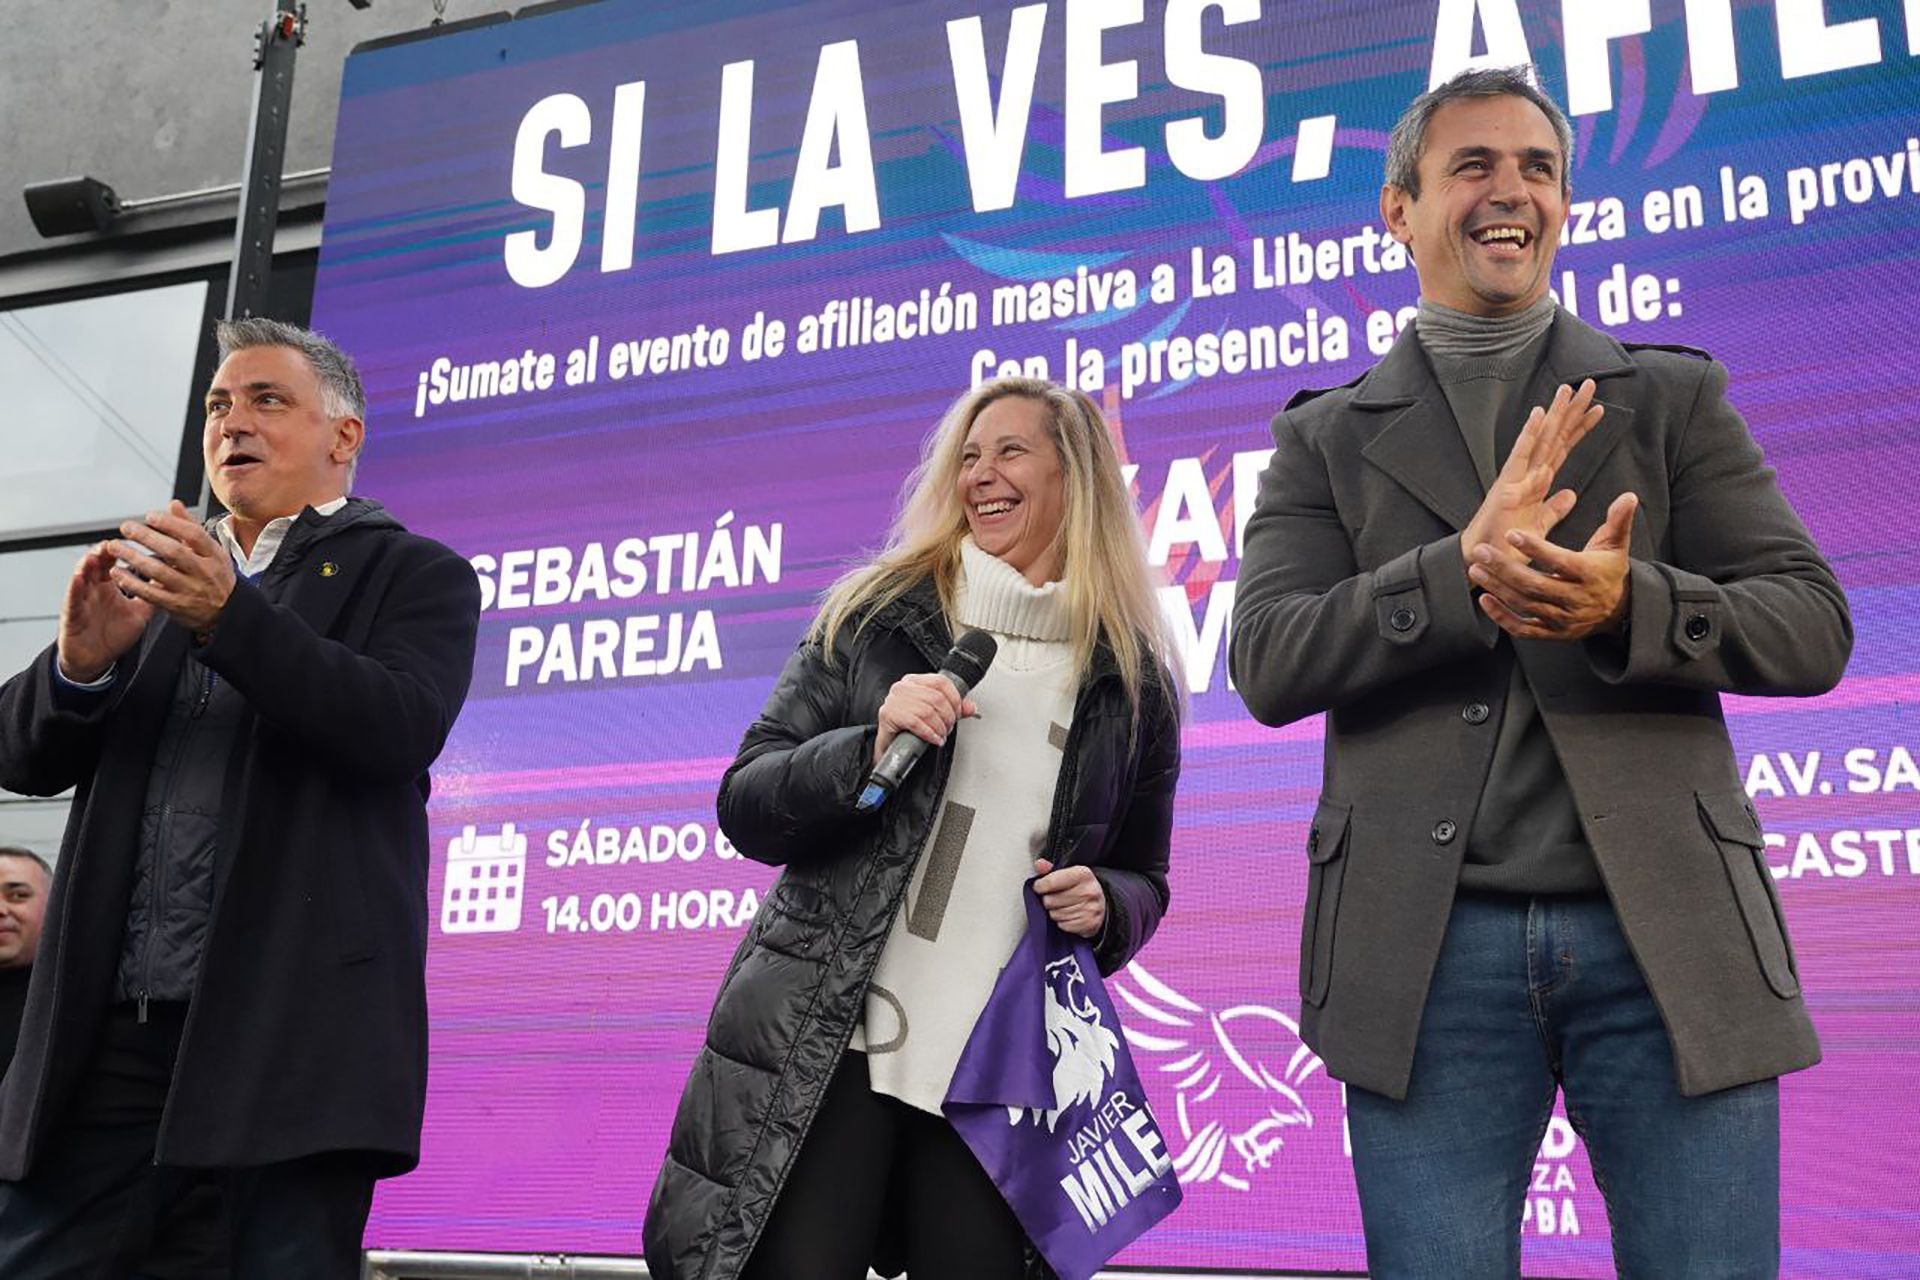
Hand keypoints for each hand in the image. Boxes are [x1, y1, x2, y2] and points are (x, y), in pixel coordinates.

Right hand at [57, 543, 154, 681]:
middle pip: (95, 565)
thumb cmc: (114, 635)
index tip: (131, 540)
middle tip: (112, 542)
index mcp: (108, 587)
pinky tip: (78, 578)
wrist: (94, 659)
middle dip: (102, 552)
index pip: (112, 563)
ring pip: (80, 577)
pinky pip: (71, 600)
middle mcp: (93, 590)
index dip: (119, 550)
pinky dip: (74, 588)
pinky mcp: (71, 615)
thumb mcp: (139, 613)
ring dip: (86, 565)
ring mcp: (81, 600)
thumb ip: (152, 595)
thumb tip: (169, 579)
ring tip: (95, 555)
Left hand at [107, 501, 235, 634]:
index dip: (171, 524)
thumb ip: (191, 527)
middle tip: (126, 528)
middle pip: (174, 552)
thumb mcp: (212, 551)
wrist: (228, 611)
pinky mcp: (177, 606)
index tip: (150, 516)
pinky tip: (118, 573)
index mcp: (214, 555)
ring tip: (115, 547)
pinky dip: (132, 583)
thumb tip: (173, 505)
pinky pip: (151, 593)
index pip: (194, 535)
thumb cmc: (216, 576)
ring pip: (159, 571)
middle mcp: (203, 572)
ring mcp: (190, 590)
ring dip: (134, 558)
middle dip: (147, 537)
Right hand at [873, 672, 977, 764]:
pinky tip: (934, 738)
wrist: (889, 745)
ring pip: (928, 711)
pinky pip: (916, 723)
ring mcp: (894, 700)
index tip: (958, 713)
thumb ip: (953, 709)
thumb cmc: (909, 727)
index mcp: (914, 681)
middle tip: (948, 728)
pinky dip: (929, 733)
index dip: (955, 699)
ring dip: (940, 727)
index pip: (941, 682)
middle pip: (936, 698)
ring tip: (941, 735)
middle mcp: (903, 687)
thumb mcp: (934, 714)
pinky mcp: (889, 714)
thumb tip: (971, 708)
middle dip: (948, 717)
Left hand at [1032, 858, 1104, 938]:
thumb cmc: (1079, 887)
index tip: (1039, 886)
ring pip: (1055, 915)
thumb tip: (1039, 864)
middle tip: (1053, 897)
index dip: (1040, 886)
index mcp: (1082, 874)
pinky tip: (1068, 915)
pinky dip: (1062, 922)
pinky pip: (1063, 925)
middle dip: (1047, 900)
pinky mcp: (1089, 923)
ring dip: (1054, 912)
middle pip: (1050, 900)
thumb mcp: (1068, 873)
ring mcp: (1091, 909)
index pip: (1050, 882)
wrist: (1101, 902)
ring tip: (1062, 906)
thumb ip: (1050, 869)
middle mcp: (1089, 891)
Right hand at [1462, 380, 1605, 571]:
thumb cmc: (1507, 543)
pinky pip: (1520, 454)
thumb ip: (1555, 508)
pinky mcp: (1507, 484)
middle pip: (1555, 436)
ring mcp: (1517, 476)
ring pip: (1541, 438)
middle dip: (1572, 411)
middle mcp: (1529, 473)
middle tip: (1590, 385)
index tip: (1598, 409)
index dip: (1580, 428)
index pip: (1563, 448)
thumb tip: (1570, 494)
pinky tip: (1538, 414)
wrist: (1486, 560)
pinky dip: (1528, 434)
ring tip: (1567, 389)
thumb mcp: (1541, 525)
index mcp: (1538, 481)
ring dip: (1554, 413)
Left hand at [1469, 492, 1637, 639]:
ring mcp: (1562, 619)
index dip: (1535, 549)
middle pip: (1534, 585)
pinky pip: (1523, 629)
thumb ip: (1618, 521)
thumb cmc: (1609, 571)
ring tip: (1476, 569)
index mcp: (1588, 574)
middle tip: (1481, 551)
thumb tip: (1629, 496)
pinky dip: (1502, 617)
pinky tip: (1485, 600)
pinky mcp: (1552, 633)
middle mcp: (1574, 599)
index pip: (1559, 561)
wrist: (1619, 610)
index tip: (1511, 534)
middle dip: (1505, 568)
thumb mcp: (1616, 545)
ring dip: (1498, 588)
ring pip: (1525, 606)